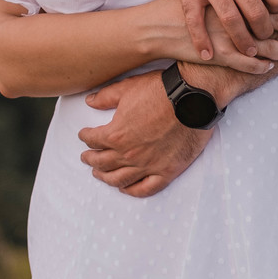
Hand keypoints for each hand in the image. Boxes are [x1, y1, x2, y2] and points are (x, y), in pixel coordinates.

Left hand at [79, 71, 213, 196]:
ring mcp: (148, 165)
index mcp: (116, 134)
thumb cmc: (161, 90)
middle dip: (91, 159)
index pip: (93, 140)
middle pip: (102, 162)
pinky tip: (126, 189)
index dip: (85, 137)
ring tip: (99, 174)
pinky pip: (146, 188)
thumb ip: (106, 97)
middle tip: (86, 158)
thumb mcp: (128, 87)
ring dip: (105, 178)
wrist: (193, 98)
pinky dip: (133, 190)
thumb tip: (90, 102)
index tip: (84, 135)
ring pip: (120, 179)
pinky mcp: (167, 171)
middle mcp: (129, 154)